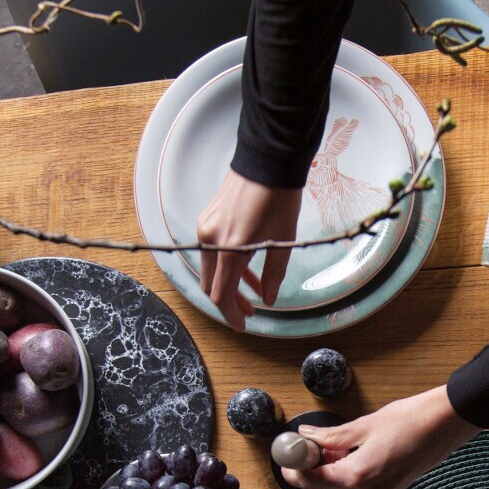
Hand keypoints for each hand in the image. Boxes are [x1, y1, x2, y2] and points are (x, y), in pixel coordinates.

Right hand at [196, 170, 303, 330]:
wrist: (268, 162)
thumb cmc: (278, 198)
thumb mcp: (282, 242)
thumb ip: (272, 275)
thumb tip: (268, 300)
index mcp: (229, 249)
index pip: (222, 295)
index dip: (231, 315)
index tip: (243, 326)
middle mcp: (210, 240)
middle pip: (212, 285)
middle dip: (230, 303)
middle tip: (249, 315)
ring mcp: (206, 229)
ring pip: (212, 269)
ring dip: (230, 285)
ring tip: (252, 298)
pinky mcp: (208, 220)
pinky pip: (214, 252)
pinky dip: (228, 267)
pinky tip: (249, 274)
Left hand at [284, 387, 479, 488]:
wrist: (448, 423)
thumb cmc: (414, 420)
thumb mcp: (366, 425)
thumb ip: (332, 436)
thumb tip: (308, 436)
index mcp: (360, 475)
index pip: (313, 481)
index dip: (295, 469)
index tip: (288, 455)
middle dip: (312, 471)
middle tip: (309, 447)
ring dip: (329, 476)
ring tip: (332, 449)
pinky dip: (347, 478)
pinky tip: (350, 456)